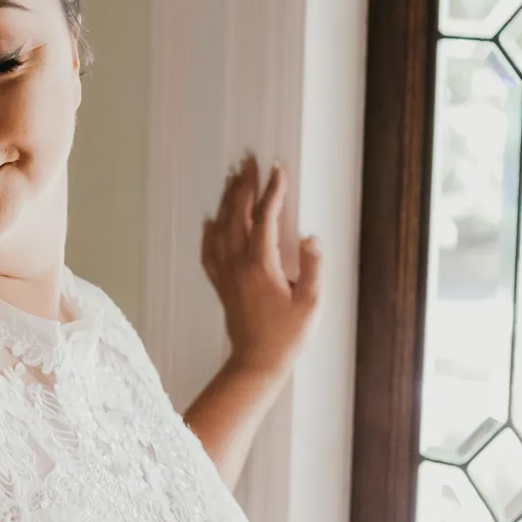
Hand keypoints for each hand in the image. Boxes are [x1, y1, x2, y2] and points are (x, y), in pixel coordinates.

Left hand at [201, 154, 320, 387]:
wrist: (258, 361)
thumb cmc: (288, 335)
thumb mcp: (310, 303)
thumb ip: (312, 267)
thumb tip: (311, 237)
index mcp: (260, 264)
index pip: (266, 217)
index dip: (273, 190)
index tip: (278, 168)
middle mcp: (238, 264)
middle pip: (239, 214)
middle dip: (245, 184)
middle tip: (249, 159)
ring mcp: (226, 273)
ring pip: (222, 227)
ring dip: (228, 200)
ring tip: (234, 177)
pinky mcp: (222, 284)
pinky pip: (209, 250)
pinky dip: (210, 231)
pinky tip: (210, 219)